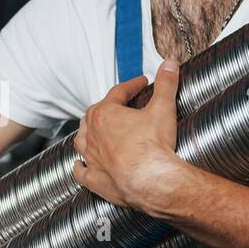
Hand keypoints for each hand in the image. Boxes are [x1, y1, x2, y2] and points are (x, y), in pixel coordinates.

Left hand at [72, 59, 189, 214]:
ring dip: (87, 133)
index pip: (118, 93)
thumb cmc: (154, 147)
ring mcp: (92, 158)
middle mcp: (93, 135)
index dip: (132, 86)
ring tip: (93, 131)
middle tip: (120, 105)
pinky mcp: (95, 180)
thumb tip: (169, 65)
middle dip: (106, 107)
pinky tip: (79, 165)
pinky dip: (80, 167)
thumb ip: (166, 84)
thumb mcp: (163, 109)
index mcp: (105, 115)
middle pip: (94, 115)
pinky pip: (81, 172)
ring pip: (82, 141)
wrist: (152, 181)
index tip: (141, 83)